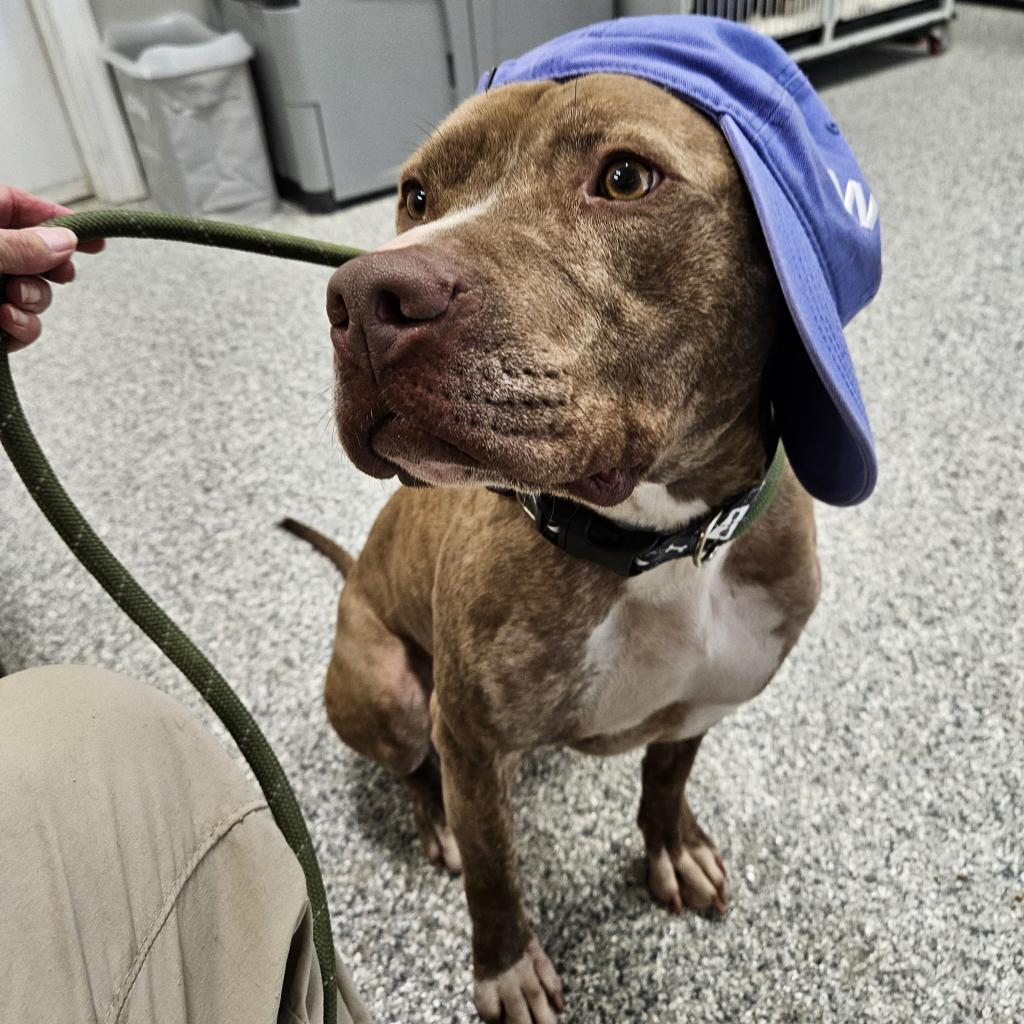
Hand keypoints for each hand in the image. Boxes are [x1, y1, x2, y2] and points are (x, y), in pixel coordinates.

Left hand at [0, 186, 104, 351]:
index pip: (18, 206)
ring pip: (33, 293)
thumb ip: (19, 246)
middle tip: (61, 273)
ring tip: (11, 301)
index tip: (94, 236)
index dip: (56, 218)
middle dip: (51, 268)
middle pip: (35, 252)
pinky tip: (6, 323)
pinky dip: (22, 329)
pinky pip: (21, 327)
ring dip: (33, 301)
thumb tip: (65, 242)